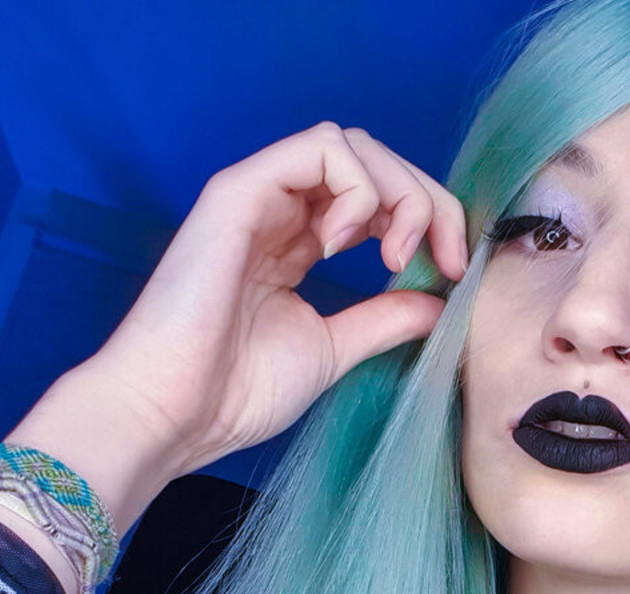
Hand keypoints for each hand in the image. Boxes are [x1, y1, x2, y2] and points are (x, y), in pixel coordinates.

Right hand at [79, 122, 467, 480]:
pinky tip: (349, 245)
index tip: (454, 273)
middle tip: (444, 260)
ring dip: (398, 192)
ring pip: (352, 145)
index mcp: (299, 245)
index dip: (431, 222)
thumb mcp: (333, 350)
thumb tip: (441, 300)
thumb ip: (384, 319)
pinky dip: (357, 188)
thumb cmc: (236, 392)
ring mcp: (260, 196)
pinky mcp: (241, 190)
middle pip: (374, 161)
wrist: (175, 412)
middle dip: (428, 200)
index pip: (379, 199)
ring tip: (394, 257)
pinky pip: (320, 148)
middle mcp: (281, 212)